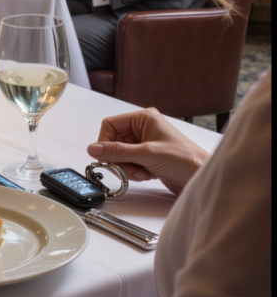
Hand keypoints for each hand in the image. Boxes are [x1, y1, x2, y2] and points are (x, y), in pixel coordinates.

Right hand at [87, 108, 208, 195]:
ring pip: (121, 154)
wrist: (203, 178)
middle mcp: (143, 129)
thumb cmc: (185, 160)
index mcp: (143, 118)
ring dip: (127, 166)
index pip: (110, 125)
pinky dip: (134, 171)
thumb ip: (118, 152)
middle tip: (126, 168)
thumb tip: (93, 149)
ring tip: (141, 172)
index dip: (104, 142)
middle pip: (114, 142)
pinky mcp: (149, 158)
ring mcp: (146, 144)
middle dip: (119, 158)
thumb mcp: (147, 154)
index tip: (103, 157)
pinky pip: (130, 163)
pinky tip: (147, 174)